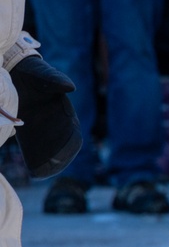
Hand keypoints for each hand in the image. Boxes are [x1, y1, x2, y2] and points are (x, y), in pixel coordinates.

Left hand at [8, 55, 81, 178]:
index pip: (73, 136)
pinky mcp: (32, 133)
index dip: (68, 147)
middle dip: (58, 160)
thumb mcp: (42, 75)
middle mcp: (58, 125)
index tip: (59, 156)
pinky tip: (33, 171)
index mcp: (65, 113)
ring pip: (51, 152)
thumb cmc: (33, 73)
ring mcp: (46, 130)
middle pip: (63, 149)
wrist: (18, 72)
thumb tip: (71, 86)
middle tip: (48, 170)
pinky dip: (37, 161)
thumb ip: (55, 79)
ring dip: (48, 164)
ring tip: (40, 173)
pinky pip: (37, 151)